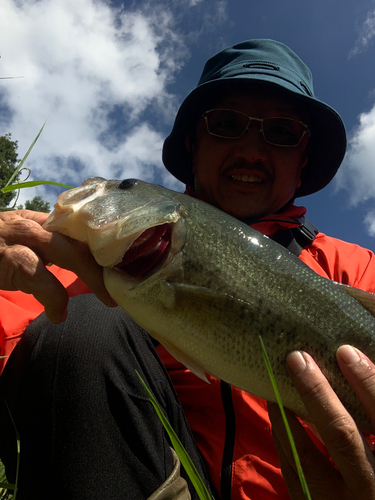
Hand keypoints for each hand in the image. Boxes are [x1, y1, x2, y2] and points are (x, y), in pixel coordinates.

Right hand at [0, 210, 115, 323]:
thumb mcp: (18, 237)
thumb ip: (45, 243)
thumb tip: (77, 256)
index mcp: (40, 221)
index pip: (81, 227)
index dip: (105, 245)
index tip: (120, 263)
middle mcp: (36, 225)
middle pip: (82, 239)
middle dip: (107, 263)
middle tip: (122, 283)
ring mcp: (25, 240)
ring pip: (71, 254)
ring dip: (93, 277)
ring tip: (106, 297)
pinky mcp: (11, 261)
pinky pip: (42, 279)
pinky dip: (54, 298)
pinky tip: (58, 314)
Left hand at [268, 345, 374, 499]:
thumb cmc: (374, 475)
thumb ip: (371, 420)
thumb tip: (353, 371)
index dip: (366, 383)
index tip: (346, 352)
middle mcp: (368, 487)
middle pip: (341, 435)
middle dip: (317, 393)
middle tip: (297, 359)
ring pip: (307, 457)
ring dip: (288, 417)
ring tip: (275, 386)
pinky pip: (294, 475)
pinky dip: (284, 443)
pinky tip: (279, 419)